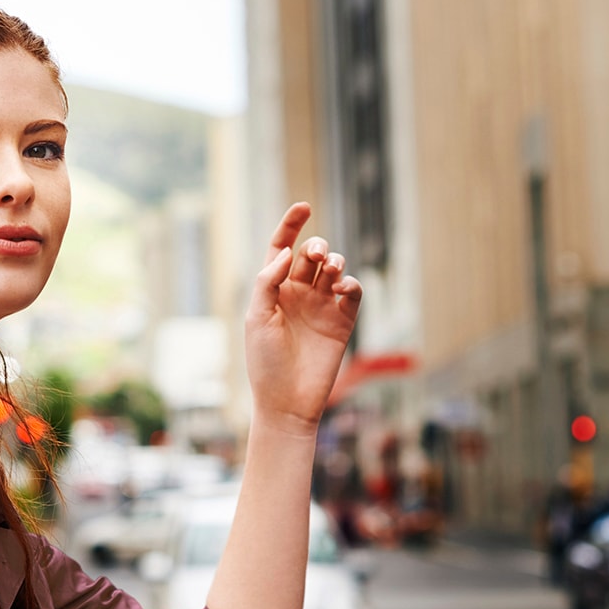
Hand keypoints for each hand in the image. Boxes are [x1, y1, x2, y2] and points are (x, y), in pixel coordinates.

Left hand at [245, 203, 361, 431]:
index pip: (282, 248)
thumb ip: (268, 282)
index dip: (292, 225)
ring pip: (333, 270)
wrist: (287, 401)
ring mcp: (321, 307)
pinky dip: (350, 284)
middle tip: (317, 256)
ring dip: (335, 261)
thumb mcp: (257, 318)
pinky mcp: (342, 323)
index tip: (304, 206)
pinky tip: (342, 288)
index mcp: (273, 290)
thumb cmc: (265, 362)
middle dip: (317, 246)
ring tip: (332, 270)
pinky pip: (351, 293)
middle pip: (311, 255)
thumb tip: (286, 253)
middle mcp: (298, 294)